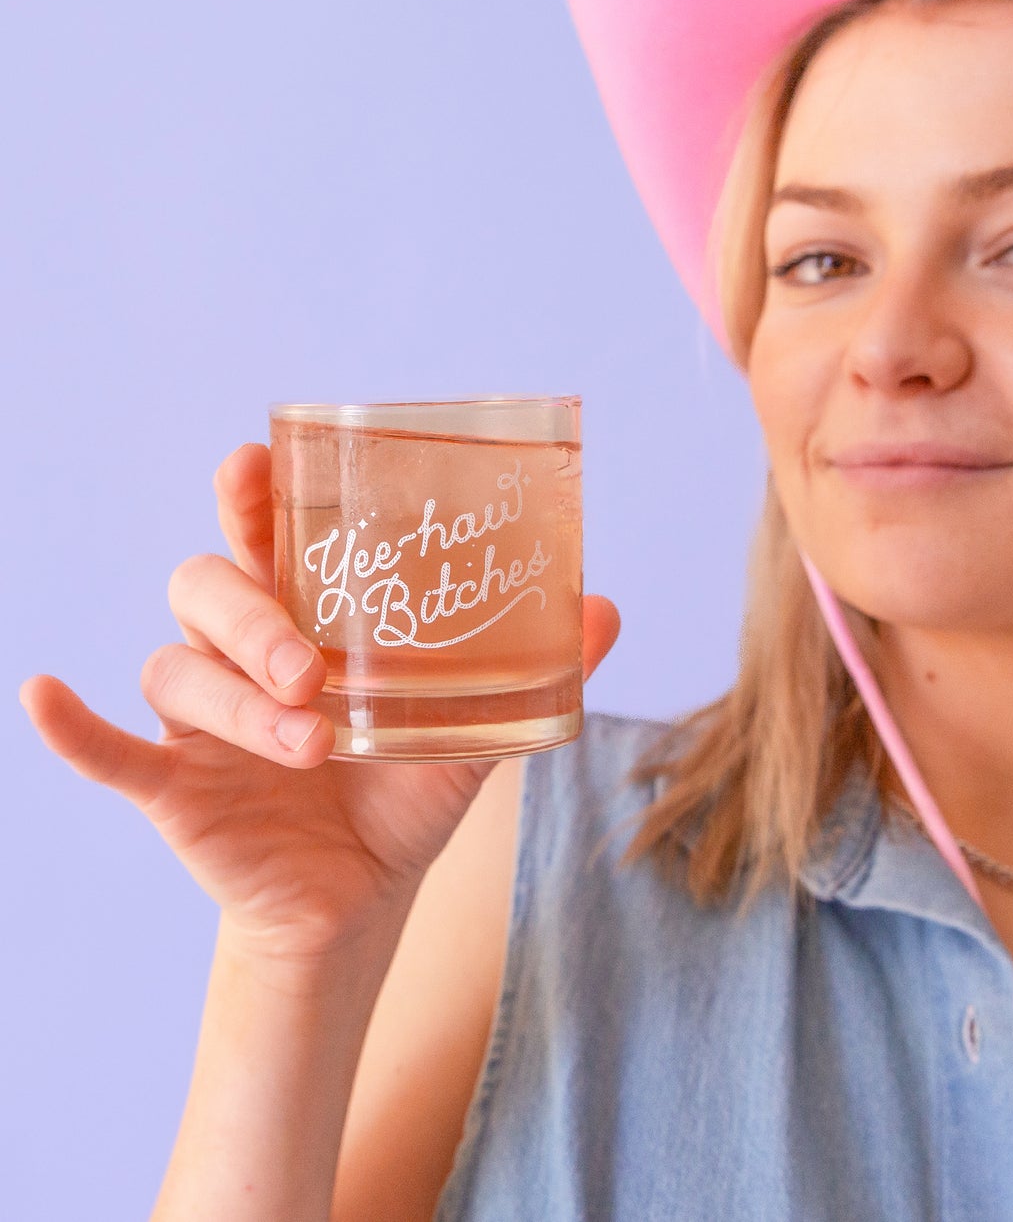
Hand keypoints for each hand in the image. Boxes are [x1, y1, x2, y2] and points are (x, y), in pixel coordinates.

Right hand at [19, 441, 621, 964]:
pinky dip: (75, 726)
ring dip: (238, 703)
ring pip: (179, 670)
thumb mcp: (477, 727)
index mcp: (311, 622)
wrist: (366, 899)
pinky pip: (108, 749)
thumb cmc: (406, 791)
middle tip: (314, 668)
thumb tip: (608, 610)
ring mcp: (201, 721)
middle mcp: (245, 654)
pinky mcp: (174, 787)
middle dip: (253, 617)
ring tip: (313, 744)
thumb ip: (535, 670)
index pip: (269, 536)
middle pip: (208, 586)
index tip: (257, 461)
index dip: (254, 494)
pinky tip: (43, 696)